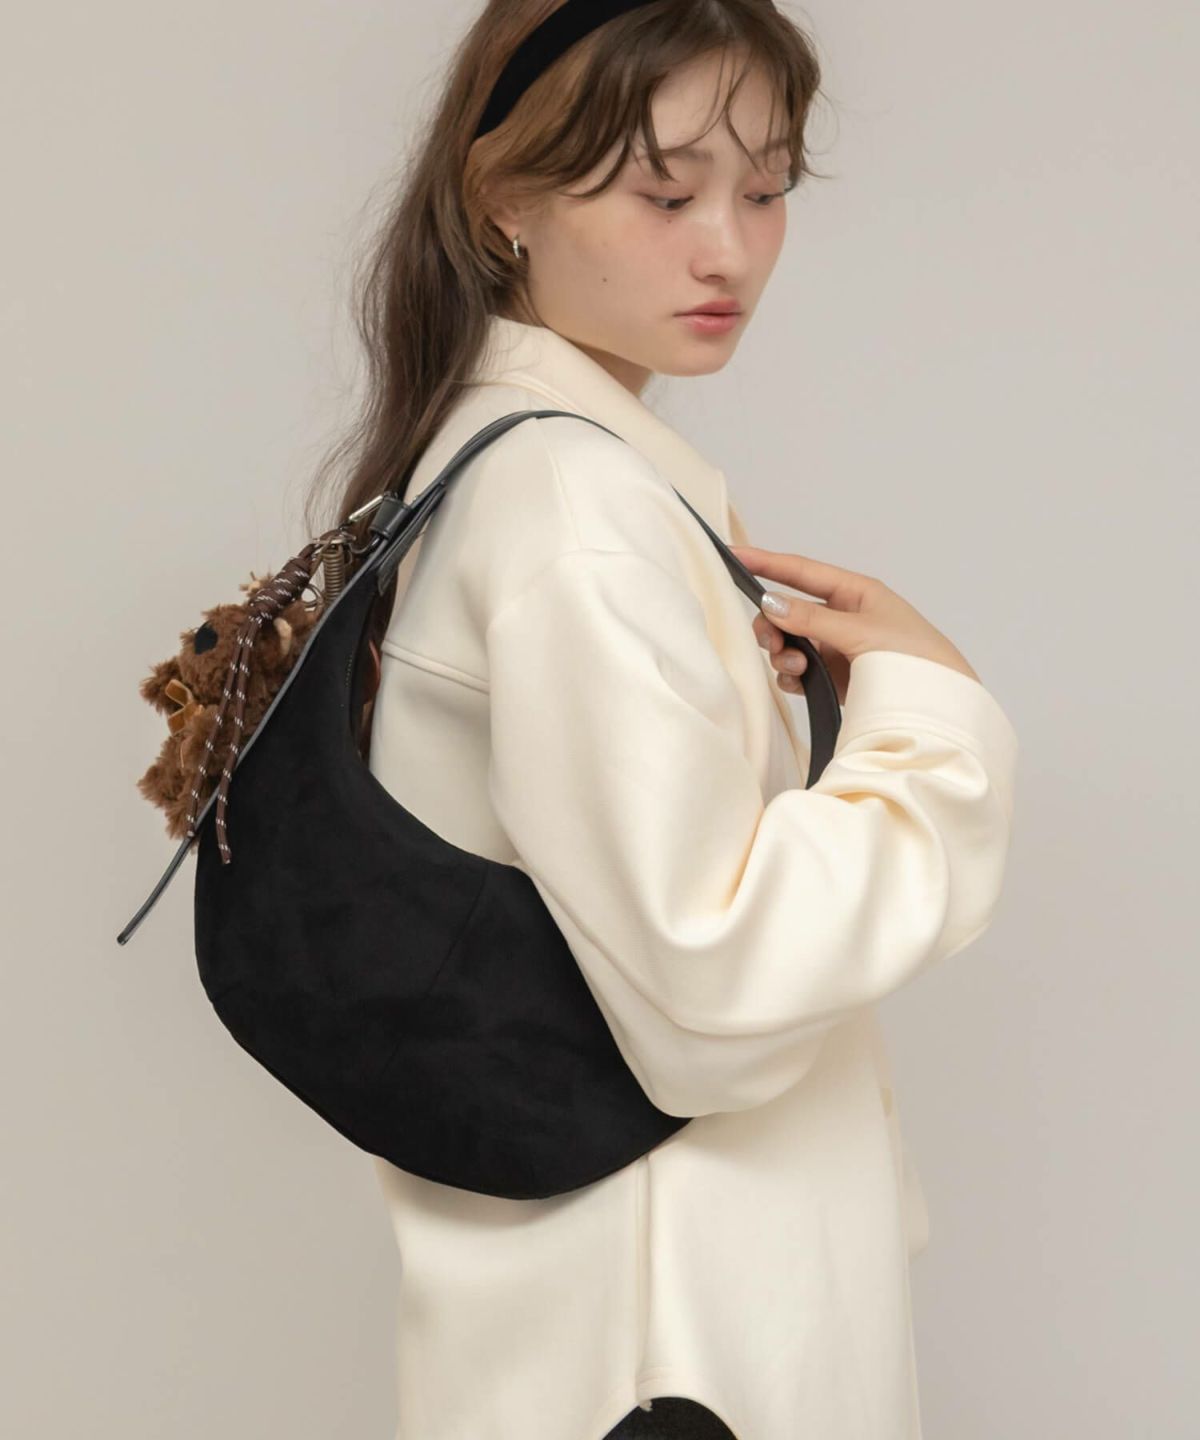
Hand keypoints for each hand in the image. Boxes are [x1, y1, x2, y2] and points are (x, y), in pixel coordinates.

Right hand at [729, 544, 980, 700]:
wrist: (939, 703)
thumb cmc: (914, 656)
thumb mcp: (860, 632)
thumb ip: (812, 619)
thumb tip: (770, 603)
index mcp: (853, 592)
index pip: (800, 571)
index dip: (765, 562)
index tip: (733, 554)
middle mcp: (840, 616)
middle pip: (786, 610)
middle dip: (772, 625)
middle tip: (771, 643)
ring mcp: (835, 646)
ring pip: (788, 641)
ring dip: (782, 653)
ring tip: (796, 668)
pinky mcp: (833, 675)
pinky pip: (797, 668)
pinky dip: (791, 674)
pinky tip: (800, 682)